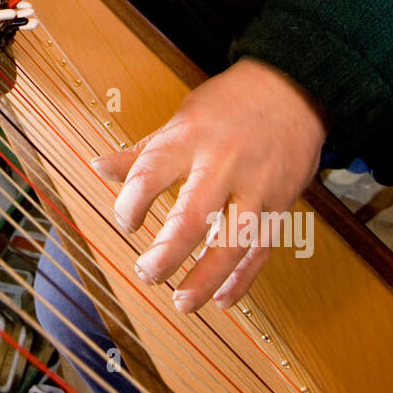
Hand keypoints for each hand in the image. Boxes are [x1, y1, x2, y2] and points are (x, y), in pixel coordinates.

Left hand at [90, 58, 327, 312]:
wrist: (294, 90)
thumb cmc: (229, 105)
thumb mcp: (180, 119)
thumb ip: (141, 152)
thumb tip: (98, 167)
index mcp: (189, 139)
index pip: (151, 174)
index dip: (132, 202)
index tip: (126, 222)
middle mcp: (223, 164)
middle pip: (193, 217)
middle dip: (168, 252)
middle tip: (147, 273)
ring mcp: (255, 187)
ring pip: (233, 241)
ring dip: (206, 277)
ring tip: (182, 302)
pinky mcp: (280, 204)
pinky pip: (261, 249)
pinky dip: (243, 278)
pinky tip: (222, 298)